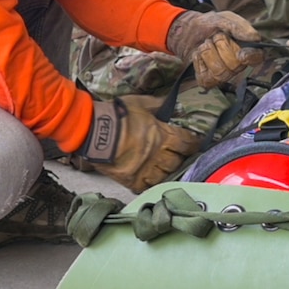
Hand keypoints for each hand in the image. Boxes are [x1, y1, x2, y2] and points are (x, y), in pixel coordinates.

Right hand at [80, 97, 200, 192]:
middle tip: (179, 155)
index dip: (193, 143)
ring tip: (166, 168)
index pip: (186, 142)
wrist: (93, 132)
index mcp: (162, 135)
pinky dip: (151, 184)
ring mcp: (145, 169)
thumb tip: (169, 102)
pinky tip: (152, 180)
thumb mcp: (139, 103)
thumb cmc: (117, 116)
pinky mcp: (132, 180)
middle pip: (177, 161)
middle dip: (180, 157)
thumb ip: (157, 104)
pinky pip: (147, 186)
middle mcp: (157, 154)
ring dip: (167, 171)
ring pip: (165, 175)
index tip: (195, 143)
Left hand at [166, 11, 263, 88]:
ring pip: (220, 71)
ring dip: (208, 52)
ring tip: (207, 44)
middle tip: (216, 36)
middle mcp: (237, 64)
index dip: (251, 57)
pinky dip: (198, 61)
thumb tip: (255, 37)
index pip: (257, 57)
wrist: (189, 30)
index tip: (242, 54)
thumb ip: (239, 26)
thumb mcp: (225, 19)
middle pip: (235, 64)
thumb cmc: (211, 25)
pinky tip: (200, 55)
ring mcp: (223, 74)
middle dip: (221, 45)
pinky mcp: (208, 80)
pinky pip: (205, 77)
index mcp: (247, 48)